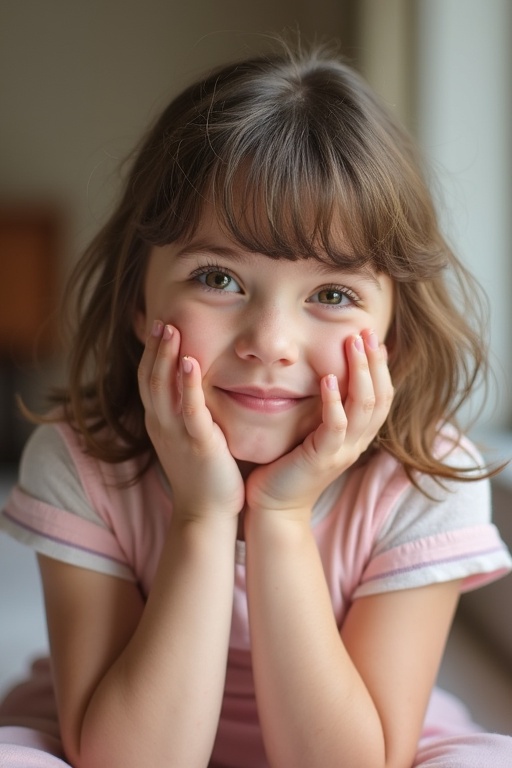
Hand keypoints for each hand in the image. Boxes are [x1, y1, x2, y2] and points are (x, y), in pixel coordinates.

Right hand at [138, 322, 244, 520]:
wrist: (206, 515)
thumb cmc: (204, 475)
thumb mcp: (189, 437)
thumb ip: (188, 412)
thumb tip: (195, 388)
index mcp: (159, 423)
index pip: (148, 380)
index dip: (151, 352)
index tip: (159, 325)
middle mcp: (162, 425)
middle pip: (150, 378)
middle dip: (155, 347)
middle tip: (161, 318)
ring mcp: (176, 434)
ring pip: (162, 388)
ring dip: (165, 356)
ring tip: (171, 329)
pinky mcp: (198, 444)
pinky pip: (189, 410)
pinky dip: (187, 384)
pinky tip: (191, 362)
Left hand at [245, 330, 392, 520]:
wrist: (273, 507)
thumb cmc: (287, 466)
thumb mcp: (311, 432)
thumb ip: (323, 409)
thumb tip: (324, 375)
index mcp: (357, 436)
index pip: (382, 396)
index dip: (381, 367)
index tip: (374, 339)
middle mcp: (356, 443)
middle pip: (381, 397)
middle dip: (375, 362)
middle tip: (367, 331)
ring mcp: (342, 452)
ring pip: (364, 407)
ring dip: (361, 372)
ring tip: (354, 344)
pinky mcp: (322, 459)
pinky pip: (336, 426)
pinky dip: (335, 401)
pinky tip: (329, 379)